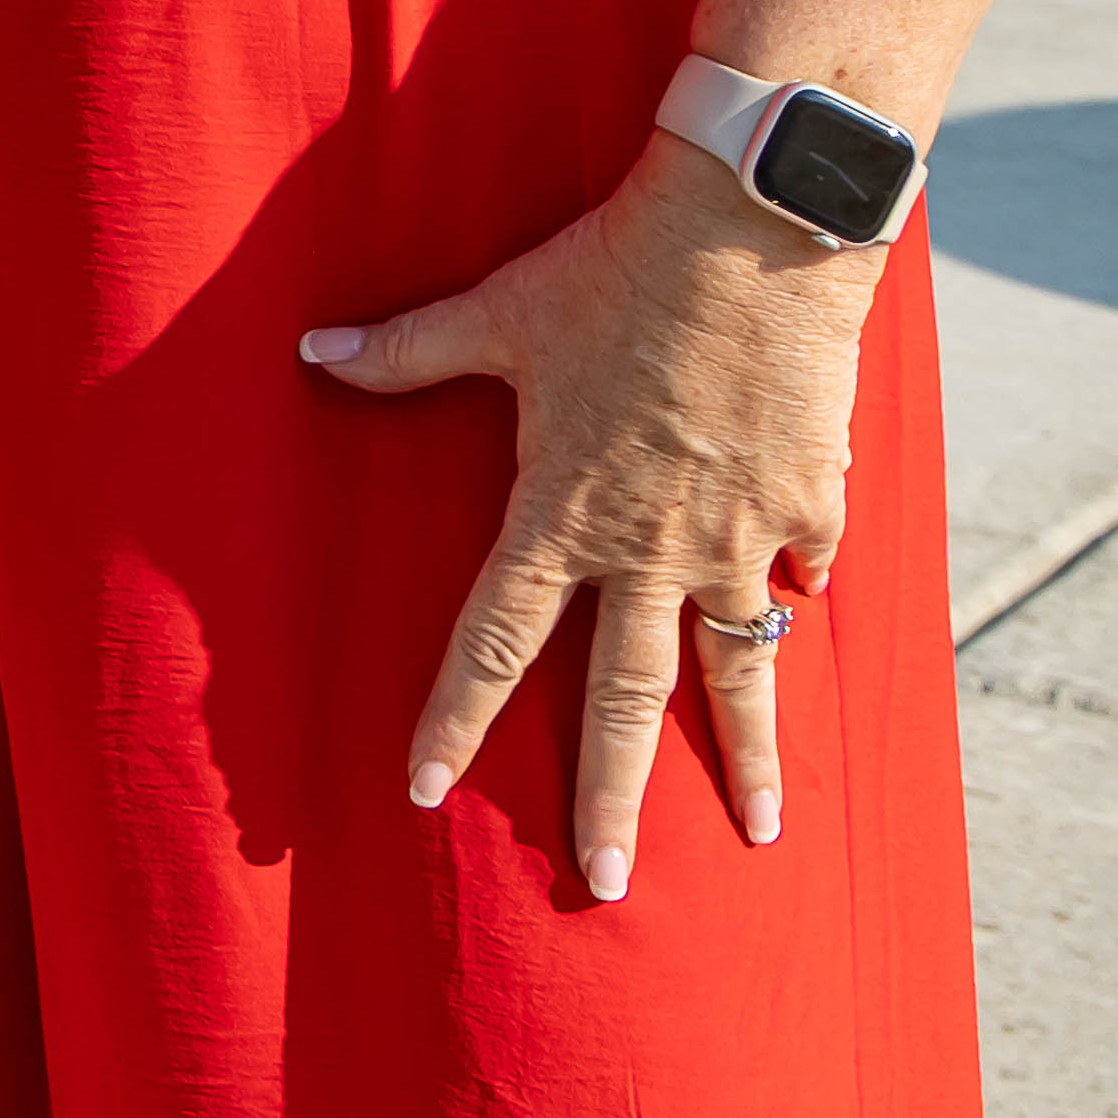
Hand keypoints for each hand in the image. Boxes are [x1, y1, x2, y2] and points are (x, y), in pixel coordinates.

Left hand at [303, 132, 886, 899]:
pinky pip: (805, 575)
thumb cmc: (613, 267)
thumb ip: (406, 351)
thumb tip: (308, 351)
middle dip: (609, 801)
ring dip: (748, 759)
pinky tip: (804, 617)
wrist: (751, 231)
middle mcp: (648, 546)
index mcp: (560, 512)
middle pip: (620, 700)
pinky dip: (803, 597)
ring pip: (737, 675)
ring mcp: (736, 538)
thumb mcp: (499, 313)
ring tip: (761, 836)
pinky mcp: (809, 508)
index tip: (425, 791)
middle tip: (606, 886)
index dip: (453, 717)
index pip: (490, 642)